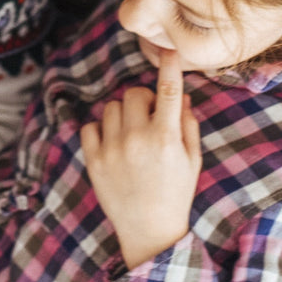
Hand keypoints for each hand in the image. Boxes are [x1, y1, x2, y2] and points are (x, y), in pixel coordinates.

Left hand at [80, 48, 201, 268]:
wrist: (149, 231)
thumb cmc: (176, 193)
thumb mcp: (192, 159)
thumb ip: (187, 124)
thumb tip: (181, 94)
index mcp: (165, 138)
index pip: (167, 90)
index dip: (169, 66)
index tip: (168, 50)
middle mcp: (137, 140)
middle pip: (133, 94)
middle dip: (142, 101)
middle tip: (149, 119)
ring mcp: (112, 150)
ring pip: (111, 108)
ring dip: (122, 115)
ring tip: (131, 136)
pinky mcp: (93, 161)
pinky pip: (90, 126)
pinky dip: (100, 131)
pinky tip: (113, 146)